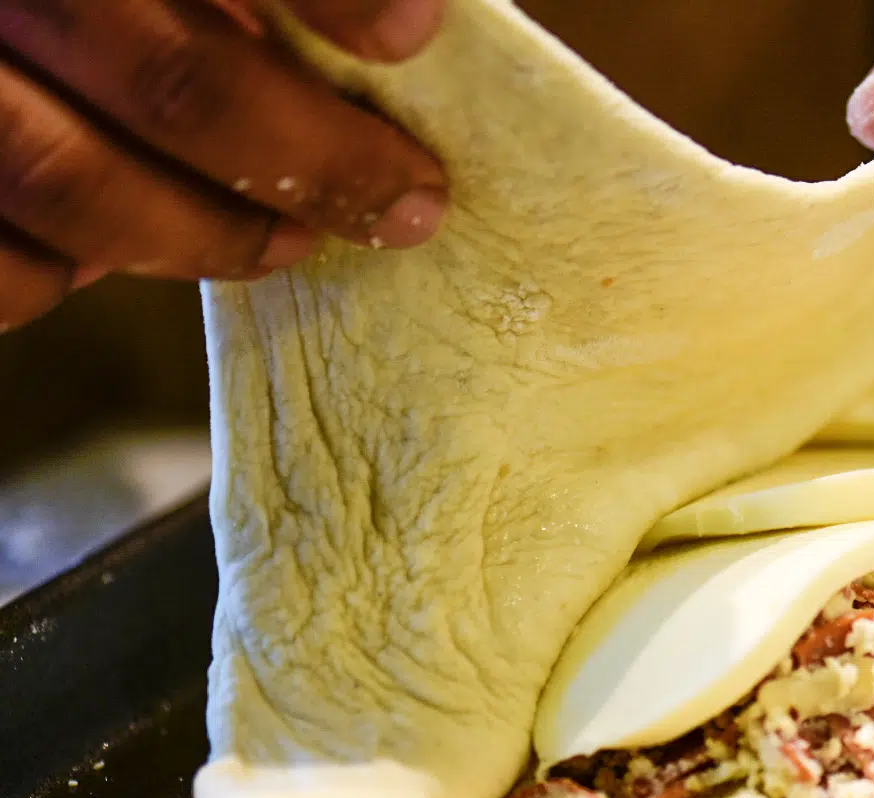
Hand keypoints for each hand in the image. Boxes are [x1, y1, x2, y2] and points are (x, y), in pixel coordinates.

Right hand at [0, 0, 448, 330]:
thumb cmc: (81, 7)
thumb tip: (388, 28)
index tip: (412, 37)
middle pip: (177, 81)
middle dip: (315, 162)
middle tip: (405, 201)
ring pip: (74, 183)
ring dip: (211, 236)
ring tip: (295, 242)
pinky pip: (1, 266)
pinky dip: (66, 275)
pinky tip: (115, 252)